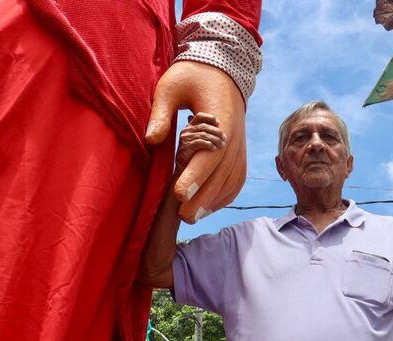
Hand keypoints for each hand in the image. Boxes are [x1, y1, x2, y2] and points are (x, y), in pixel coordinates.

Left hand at [146, 60, 246, 222]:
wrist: (223, 70)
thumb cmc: (192, 77)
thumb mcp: (170, 87)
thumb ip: (161, 114)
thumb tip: (151, 141)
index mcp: (220, 120)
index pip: (209, 154)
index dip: (195, 175)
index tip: (178, 193)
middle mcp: (235, 137)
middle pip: (221, 174)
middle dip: (202, 197)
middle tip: (183, 216)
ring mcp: (241, 147)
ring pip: (231, 180)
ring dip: (213, 200)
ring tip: (192, 217)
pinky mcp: (240, 153)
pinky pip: (237, 180)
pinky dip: (224, 196)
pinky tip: (208, 208)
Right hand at [175, 113, 226, 174]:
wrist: (183, 167)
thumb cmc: (193, 153)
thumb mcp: (198, 140)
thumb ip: (205, 131)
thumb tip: (218, 123)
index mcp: (189, 127)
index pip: (199, 116)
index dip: (210, 118)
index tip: (219, 123)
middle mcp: (186, 131)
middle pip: (204, 126)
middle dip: (216, 131)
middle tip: (224, 138)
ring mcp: (185, 139)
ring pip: (203, 135)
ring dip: (215, 139)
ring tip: (222, 145)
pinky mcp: (186, 147)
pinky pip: (200, 143)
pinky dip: (209, 145)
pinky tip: (214, 149)